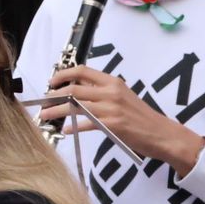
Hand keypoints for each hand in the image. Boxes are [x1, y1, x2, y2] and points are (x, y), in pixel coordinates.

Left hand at [42, 65, 204, 174]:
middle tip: (43, 101)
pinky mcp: (112, 124)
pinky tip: (65, 129)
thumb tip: (76, 92)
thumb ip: (102, 92)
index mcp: (113, 82)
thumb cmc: (140, 116)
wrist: (161, 132)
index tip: (51, 82)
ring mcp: (111, 108)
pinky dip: (72, 126)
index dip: (63, 74)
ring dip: (56, 111)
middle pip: (73, 89)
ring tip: (45, 115)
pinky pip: (85, 124)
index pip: (83, 71)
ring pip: (75, 106)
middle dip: (53, 96)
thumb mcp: (122, 96)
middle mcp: (111, 92)